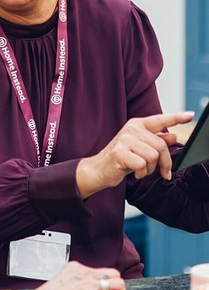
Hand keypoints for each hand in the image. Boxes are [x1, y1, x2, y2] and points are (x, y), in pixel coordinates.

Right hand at [76, 111, 193, 198]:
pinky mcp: (120, 153)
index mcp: (137, 125)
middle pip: (161, 146)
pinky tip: (133, 173)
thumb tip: (173, 136)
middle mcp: (131, 129)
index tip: (190, 116)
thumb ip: (156, 141)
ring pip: (153, 157)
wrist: (98, 169)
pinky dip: (140, 173)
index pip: (160, 120)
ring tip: (140, 170)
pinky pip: (142, 165)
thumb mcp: (141, 149)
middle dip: (164, 163)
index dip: (176, 117)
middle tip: (163, 173)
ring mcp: (124, 140)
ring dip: (149, 169)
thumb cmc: (121, 159)